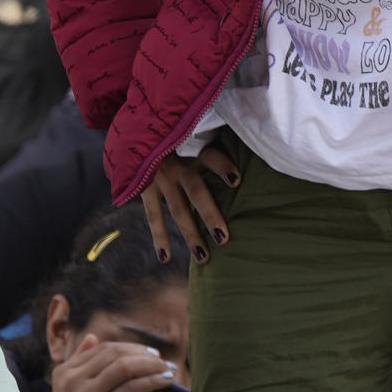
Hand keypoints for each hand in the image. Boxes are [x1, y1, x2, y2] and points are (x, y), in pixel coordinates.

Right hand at [50, 335, 179, 391]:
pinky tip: (165, 381)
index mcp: (64, 373)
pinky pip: (132, 388)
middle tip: (162, 359)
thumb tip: (93, 336)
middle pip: (114, 354)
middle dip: (142, 354)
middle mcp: (72, 381)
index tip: (149, 352)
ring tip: (168, 368)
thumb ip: (78, 365)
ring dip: (151, 365)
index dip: (129, 347)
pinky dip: (152, 381)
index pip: (101, 349)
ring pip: (125, 367)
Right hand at [137, 145, 238, 265]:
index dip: (222, 167)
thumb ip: (214, 151)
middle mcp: (178, 165)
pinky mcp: (145, 188)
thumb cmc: (179, 137)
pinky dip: (159, 237)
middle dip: (209, 215)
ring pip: (178, 210)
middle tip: (223, 238)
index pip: (210, 157)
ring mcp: (161, 178)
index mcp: (193, 150)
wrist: (139, 134)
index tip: (236, 181)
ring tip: (202, 257)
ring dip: (190, 234)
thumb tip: (251, 163)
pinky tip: (165, 257)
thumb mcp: (194, 137)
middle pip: (196, 192)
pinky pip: (153, 216)